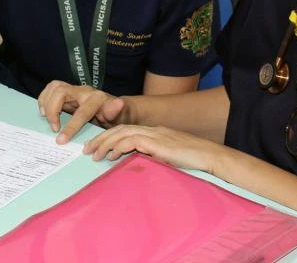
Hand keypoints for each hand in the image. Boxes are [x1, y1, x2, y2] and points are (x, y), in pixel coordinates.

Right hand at [37, 80, 128, 143]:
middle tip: (54, 128)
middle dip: (53, 110)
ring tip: (46, 118)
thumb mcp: (119, 116)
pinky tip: (45, 111)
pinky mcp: (68, 92)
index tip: (61, 140)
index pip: (81, 112)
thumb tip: (118, 104)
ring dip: (47, 102)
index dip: (70, 127)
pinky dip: (45, 99)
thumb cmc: (117, 114)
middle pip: (61, 92)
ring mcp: (75, 90)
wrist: (116, 107)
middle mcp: (84, 91)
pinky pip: (52, 89)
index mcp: (97, 98)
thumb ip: (115, 111)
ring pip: (55, 87)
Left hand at [83, 125, 226, 174]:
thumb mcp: (168, 158)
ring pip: (122, 133)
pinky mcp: (157, 143)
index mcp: (154, 132)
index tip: (96, 147)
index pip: (126, 130)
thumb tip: (136, 166)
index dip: (109, 137)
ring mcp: (155, 134)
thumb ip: (153, 158)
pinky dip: (118, 148)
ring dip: (105, 143)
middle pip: (120, 129)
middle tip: (86, 150)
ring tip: (94, 155)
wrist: (210, 156)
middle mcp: (152, 130)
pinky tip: (110, 157)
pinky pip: (132, 142)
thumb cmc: (193, 161)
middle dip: (101, 138)